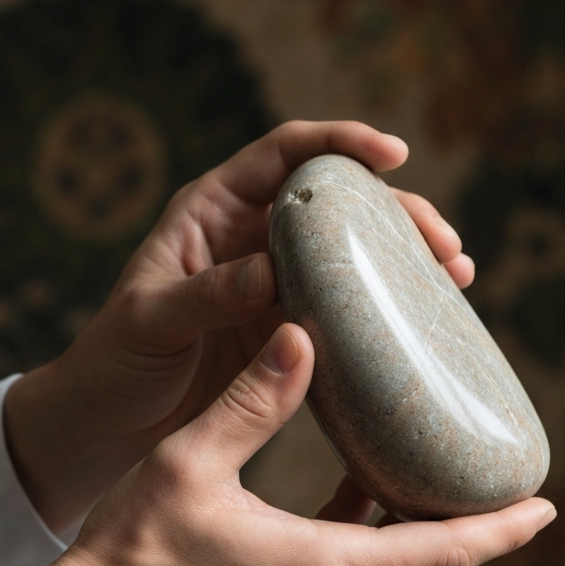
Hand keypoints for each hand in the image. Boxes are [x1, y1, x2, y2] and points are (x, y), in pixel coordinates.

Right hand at [0, 324, 553, 565]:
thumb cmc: (132, 552)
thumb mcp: (191, 462)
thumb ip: (254, 398)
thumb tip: (303, 334)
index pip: (443, 551)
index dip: (501, 528)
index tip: (547, 506)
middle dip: (476, 535)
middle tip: (505, 493)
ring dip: (425, 542)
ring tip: (435, 487)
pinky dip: (373, 549)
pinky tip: (353, 501)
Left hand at [4, 121, 474, 535]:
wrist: (110, 424)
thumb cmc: (114, 360)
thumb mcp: (148, 321)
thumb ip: (206, 293)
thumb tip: (272, 272)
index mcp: (213, 209)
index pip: (284, 153)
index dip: (340, 142)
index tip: (391, 153)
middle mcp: (253, 237)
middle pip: (338, 203)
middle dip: (396, 211)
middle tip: (442, 242)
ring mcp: (279, 285)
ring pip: (353, 255)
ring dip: (405, 260)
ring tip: (454, 276)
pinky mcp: (292, 332)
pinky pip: (348, 310)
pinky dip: (387, 311)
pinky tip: (425, 320)